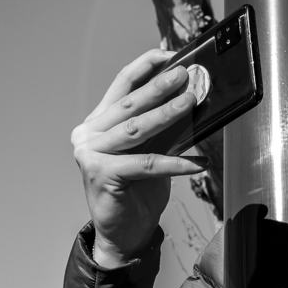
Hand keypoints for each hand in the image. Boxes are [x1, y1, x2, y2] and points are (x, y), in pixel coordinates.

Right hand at [71, 51, 205, 267]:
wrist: (123, 233)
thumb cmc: (137, 190)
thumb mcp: (151, 150)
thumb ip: (161, 128)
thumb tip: (190, 101)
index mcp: (99, 121)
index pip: (122, 85)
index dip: (145, 66)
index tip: (170, 54)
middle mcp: (89, 133)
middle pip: (130, 103)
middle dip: (160, 86)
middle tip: (185, 75)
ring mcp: (91, 153)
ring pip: (137, 129)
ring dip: (168, 114)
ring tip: (192, 103)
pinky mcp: (101, 174)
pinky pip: (146, 163)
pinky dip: (176, 163)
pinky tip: (198, 162)